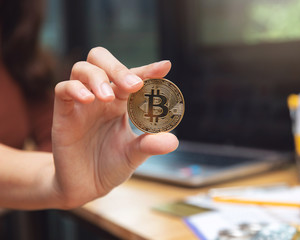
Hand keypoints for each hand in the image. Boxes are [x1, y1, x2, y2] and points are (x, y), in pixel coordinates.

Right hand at [51, 47, 178, 207]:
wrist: (86, 187)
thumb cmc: (111, 165)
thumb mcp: (134, 155)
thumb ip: (150, 145)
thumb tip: (173, 141)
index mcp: (122, 102)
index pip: (133, 77)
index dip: (148, 70)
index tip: (164, 66)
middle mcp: (102, 97)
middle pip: (102, 61)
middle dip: (118, 67)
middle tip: (132, 84)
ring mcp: (82, 103)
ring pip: (82, 69)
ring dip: (97, 77)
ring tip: (107, 97)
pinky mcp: (64, 114)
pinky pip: (62, 89)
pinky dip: (74, 89)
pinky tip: (88, 100)